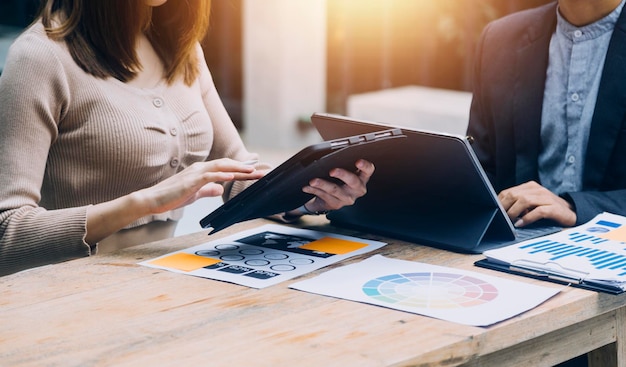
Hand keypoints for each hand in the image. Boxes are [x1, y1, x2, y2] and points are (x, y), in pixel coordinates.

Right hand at [138, 158, 264, 213]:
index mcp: (202, 171)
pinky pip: (209, 176)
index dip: (242, 170)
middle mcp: (200, 169)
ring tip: (252, 171)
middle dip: (245, 168)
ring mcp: (195, 174)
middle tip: (261, 171)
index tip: (256, 173)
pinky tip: (232, 176)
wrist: (152, 200)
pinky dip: (221, 175)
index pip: (226, 168)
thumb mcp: (194, 194)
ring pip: (221, 167)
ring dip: (238, 169)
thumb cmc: (172, 197)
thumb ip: (207, 190)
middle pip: (227, 165)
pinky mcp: (190, 181)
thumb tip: (220, 189)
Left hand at [300, 159, 374, 212]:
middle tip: (332, 171)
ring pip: (335, 190)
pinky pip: (324, 196)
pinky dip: (314, 190)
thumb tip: (329, 155)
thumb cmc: (336, 179)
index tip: (358, 161)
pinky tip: (307, 187)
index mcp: (361, 177)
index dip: (365, 166)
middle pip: (353, 182)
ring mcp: (347, 198)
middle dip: (343, 175)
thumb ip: (341, 163)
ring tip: (313, 181)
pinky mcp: (336, 204)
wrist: (327, 197)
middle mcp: (357, 189)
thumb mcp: (341, 170)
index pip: (368, 170)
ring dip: (323, 184)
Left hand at [497, 181, 575, 226]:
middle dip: (504, 207)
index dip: (499, 202)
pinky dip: (527, 218)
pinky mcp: (554, 208)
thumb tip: (501, 212)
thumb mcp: (531, 205)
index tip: (493, 212)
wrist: (572, 213)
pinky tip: (520, 224)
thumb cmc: (548, 209)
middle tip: (500, 219)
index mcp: (530, 187)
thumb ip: (518, 205)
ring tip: (509, 222)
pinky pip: (538, 211)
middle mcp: (537, 190)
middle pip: (514, 195)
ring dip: (514, 212)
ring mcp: (546, 198)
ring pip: (524, 201)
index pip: (509, 192)